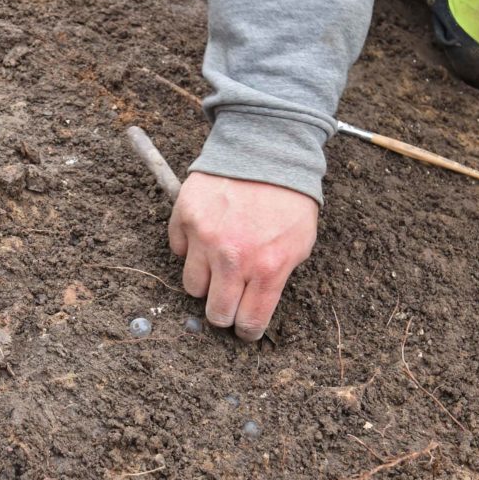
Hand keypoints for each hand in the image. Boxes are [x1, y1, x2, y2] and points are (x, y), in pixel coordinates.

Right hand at [168, 173, 317, 340]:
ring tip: (217, 263)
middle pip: (216, 313)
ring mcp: (205, 239)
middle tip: (229, 302)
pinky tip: (205, 235)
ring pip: (192, 286)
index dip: (247, 330)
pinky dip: (189, 248)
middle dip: (224, 313)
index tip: (245, 328)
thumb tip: (257, 303)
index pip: (249, 322)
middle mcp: (232, 259)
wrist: (266, 149)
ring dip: (205, 280)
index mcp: (267, 269)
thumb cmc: (289, 198)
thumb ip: (279, 276)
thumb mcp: (301, 243)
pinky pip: (178, 250)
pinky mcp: (185, 218)